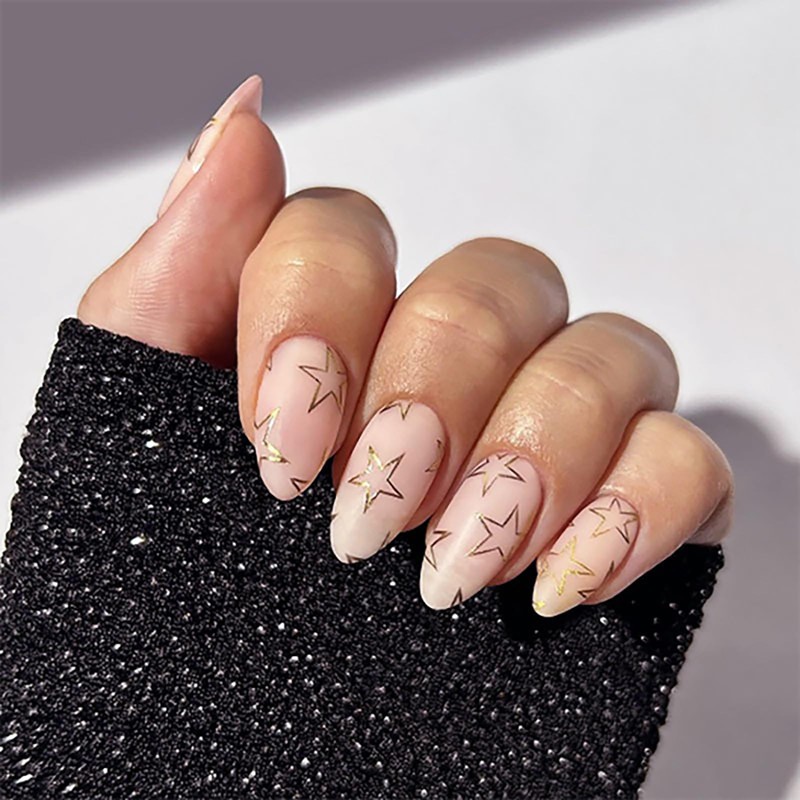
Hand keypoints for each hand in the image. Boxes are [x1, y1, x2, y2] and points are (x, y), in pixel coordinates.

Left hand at [79, 76, 732, 615]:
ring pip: (610, 352)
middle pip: (496, 280)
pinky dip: (639, 508)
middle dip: (436, 393)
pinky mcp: (631, 509)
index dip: (320, 314)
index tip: (284, 450)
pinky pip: (690, 458)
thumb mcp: (141, 432)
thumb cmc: (184, 601)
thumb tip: (239, 126)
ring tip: (459, 565)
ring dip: (536, 451)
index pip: (349, 232)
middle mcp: (450, 364)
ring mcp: (552, 430)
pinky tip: (562, 580)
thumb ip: (177, 276)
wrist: (248, 758)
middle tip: (370, 516)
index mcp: (332, 332)